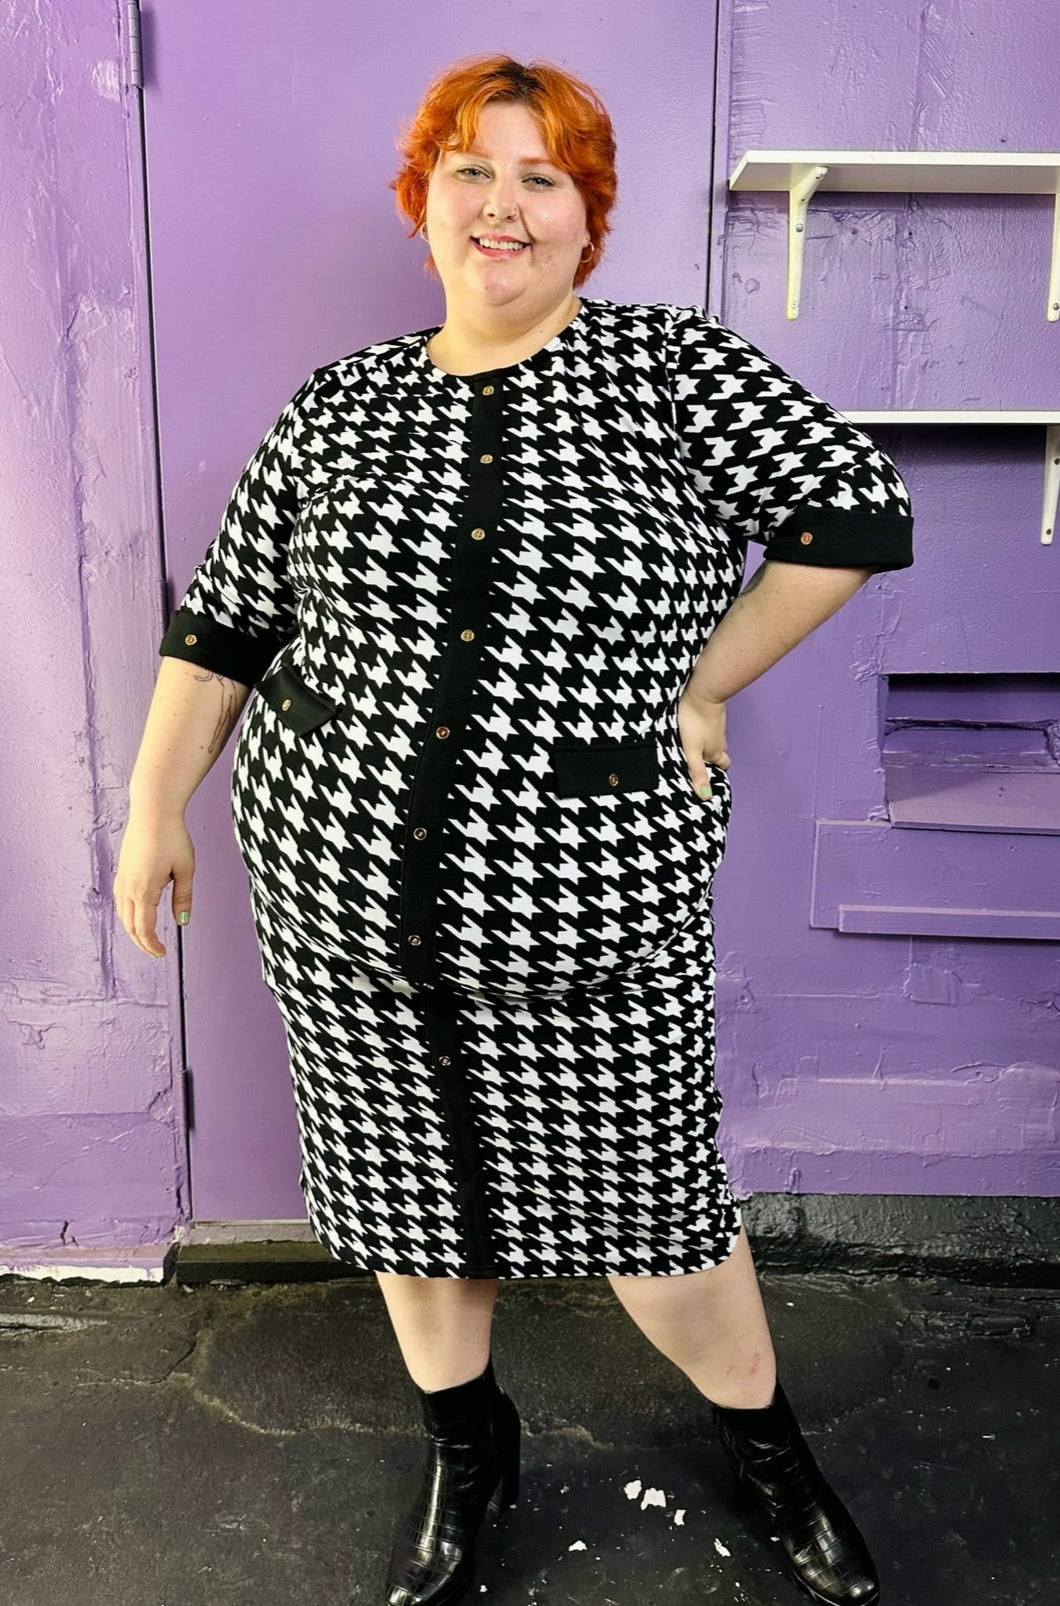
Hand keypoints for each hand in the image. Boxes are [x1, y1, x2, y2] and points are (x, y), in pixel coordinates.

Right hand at [113, 811, 195, 957]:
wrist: (152, 811)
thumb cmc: (172, 836)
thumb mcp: (185, 869)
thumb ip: (183, 898)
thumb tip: (182, 922)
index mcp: (144, 891)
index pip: (144, 929)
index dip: (152, 945)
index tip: (162, 953)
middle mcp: (128, 888)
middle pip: (130, 926)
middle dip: (142, 942)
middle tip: (156, 951)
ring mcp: (122, 879)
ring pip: (123, 914)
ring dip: (134, 929)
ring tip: (148, 937)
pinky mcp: (122, 871)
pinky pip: (121, 900)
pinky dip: (128, 914)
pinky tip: (138, 914)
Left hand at [677, 686, 730, 799]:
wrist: (702, 693)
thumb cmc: (695, 722)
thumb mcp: (692, 751)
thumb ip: (697, 773)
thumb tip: (705, 796)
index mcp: (716, 753)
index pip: (722, 767)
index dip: (716, 773)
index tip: (708, 777)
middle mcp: (720, 741)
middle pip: (720, 755)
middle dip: (713, 760)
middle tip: (702, 763)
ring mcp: (717, 728)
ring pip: (716, 741)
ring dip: (708, 746)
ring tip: (696, 749)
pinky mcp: (712, 715)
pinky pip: (711, 729)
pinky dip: (706, 733)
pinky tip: (696, 731)